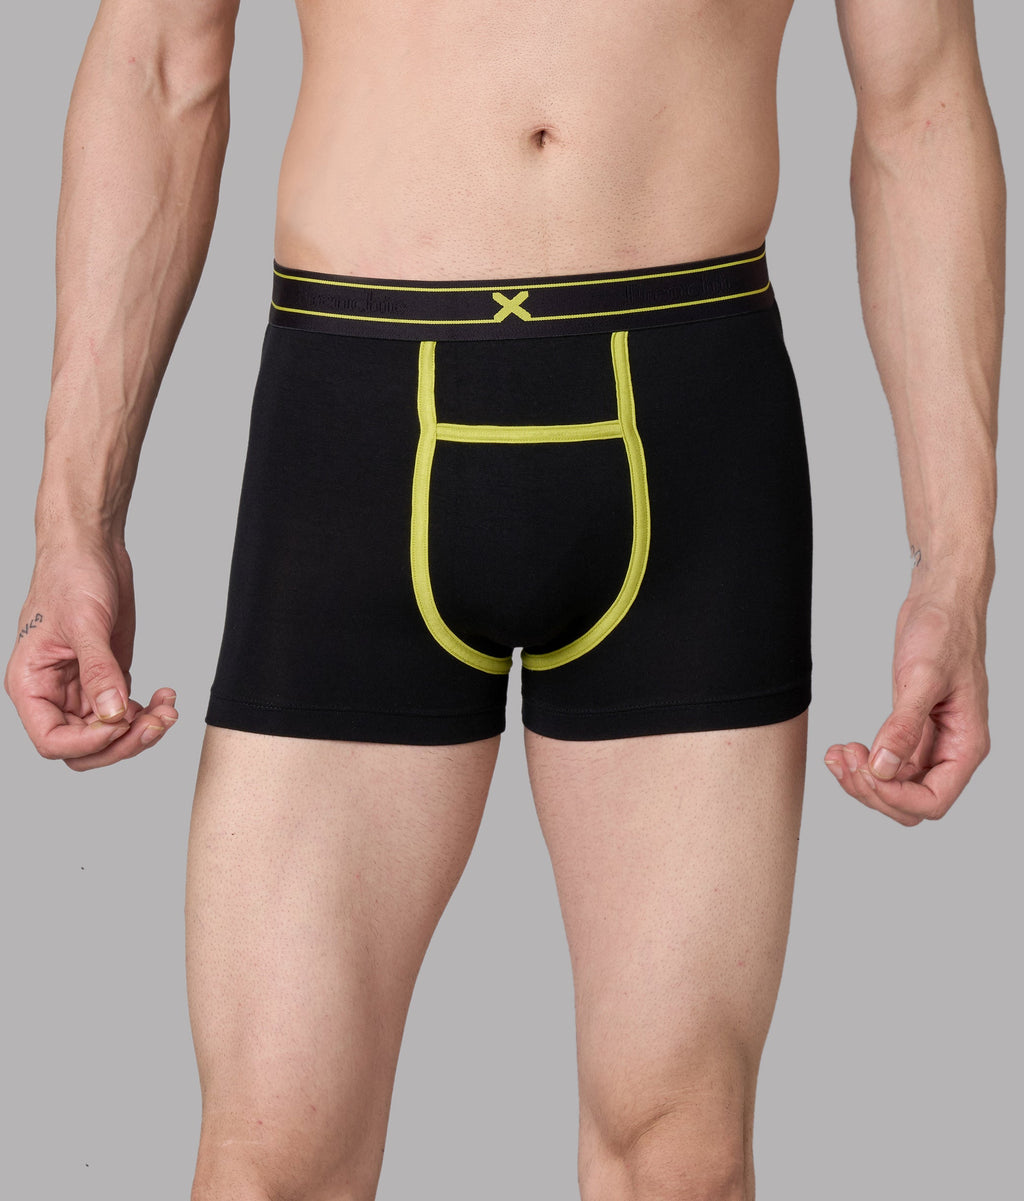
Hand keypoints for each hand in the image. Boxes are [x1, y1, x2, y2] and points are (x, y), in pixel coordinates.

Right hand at [5, 537, 177, 770]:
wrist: (91, 549)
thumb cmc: (70, 576)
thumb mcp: (84, 623)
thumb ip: (98, 670)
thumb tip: (112, 714)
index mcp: (31, 685)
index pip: (52, 740)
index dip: (88, 742)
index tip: (122, 723)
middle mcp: (54, 694)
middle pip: (85, 746)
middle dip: (123, 741)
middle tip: (158, 722)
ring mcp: (83, 690)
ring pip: (110, 734)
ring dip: (143, 729)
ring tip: (169, 709)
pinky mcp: (108, 680)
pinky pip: (126, 714)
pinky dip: (149, 713)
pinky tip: (166, 695)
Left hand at [824, 593, 989, 825]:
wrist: (940, 604)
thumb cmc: (945, 632)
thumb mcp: (922, 678)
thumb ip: (904, 726)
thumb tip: (884, 767)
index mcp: (966, 745)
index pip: (933, 800)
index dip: (896, 797)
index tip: (866, 772)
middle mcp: (950, 751)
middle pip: (910, 803)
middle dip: (873, 790)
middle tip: (845, 758)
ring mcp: (929, 743)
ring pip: (894, 787)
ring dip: (862, 780)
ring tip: (837, 753)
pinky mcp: (910, 731)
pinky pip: (886, 764)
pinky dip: (861, 764)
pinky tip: (842, 748)